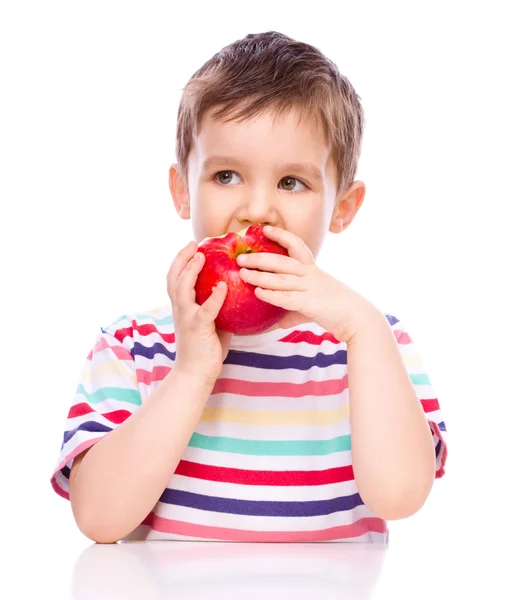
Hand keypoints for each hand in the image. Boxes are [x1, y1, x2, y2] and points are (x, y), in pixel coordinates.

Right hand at [167, 241, 232, 384]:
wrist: (196, 373)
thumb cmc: (206, 348)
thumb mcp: (211, 321)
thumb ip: (217, 306)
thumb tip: (234, 290)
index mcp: (182, 306)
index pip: (175, 278)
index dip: (181, 261)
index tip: (192, 247)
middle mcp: (180, 309)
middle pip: (174, 277)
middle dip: (182, 258)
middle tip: (194, 244)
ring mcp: (187, 317)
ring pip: (183, 289)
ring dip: (191, 271)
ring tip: (202, 256)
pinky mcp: (198, 328)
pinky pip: (206, 309)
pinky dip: (214, 297)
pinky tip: (223, 286)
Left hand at [236, 226, 373, 343]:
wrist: (358, 318)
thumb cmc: (335, 309)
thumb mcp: (312, 304)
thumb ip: (292, 310)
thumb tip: (275, 322)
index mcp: (312, 269)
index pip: (297, 245)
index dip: (281, 235)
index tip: (265, 229)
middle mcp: (310, 275)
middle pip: (282, 261)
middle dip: (260, 258)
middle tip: (241, 258)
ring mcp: (310, 288)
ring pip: (281, 279)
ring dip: (260, 276)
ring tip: (243, 274)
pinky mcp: (310, 304)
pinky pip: (287, 298)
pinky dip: (272, 295)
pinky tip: (259, 293)